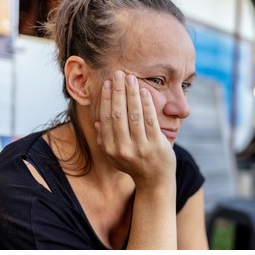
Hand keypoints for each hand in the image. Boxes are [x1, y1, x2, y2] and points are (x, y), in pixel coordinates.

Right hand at [94, 70, 175, 191]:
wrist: (155, 180)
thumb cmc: (134, 164)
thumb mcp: (115, 156)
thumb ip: (106, 139)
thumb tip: (97, 121)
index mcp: (111, 149)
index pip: (106, 118)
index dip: (107, 99)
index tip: (108, 84)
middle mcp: (124, 148)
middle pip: (118, 114)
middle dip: (118, 91)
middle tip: (118, 74)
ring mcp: (141, 147)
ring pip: (134, 114)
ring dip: (132, 93)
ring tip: (131, 78)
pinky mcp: (157, 145)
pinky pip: (150, 120)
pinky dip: (146, 104)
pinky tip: (144, 92)